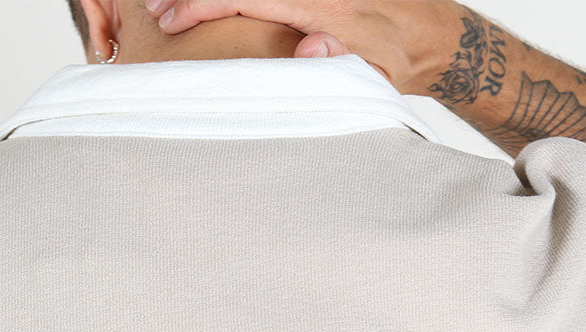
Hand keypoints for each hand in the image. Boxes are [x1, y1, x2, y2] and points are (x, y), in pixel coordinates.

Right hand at [143, 0, 456, 91]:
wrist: (431, 34)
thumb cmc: (400, 60)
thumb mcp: (376, 71)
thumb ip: (341, 61)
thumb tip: (309, 46)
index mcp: (319, 1)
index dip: (202, 3)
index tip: (168, 17)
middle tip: (154, 7)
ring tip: (172, 4)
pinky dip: (235, 1)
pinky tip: (212, 6)